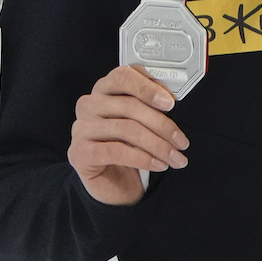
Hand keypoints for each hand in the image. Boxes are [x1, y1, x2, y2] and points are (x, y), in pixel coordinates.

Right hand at [70, 65, 189, 205]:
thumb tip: (172, 100)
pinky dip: (143, 158)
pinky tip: (159, 165)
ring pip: (127, 130)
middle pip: (130, 106)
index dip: (148, 88)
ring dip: (158, 146)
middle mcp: (89, 105)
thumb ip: (152, 106)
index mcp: (104, 90)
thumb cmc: (130, 147)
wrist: (113, 183)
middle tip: (182, 141)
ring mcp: (81, 128)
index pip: (122, 77)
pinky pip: (116, 151)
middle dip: (163, 125)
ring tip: (175, 157)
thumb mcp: (143, 123)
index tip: (170, 103)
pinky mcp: (80, 152)